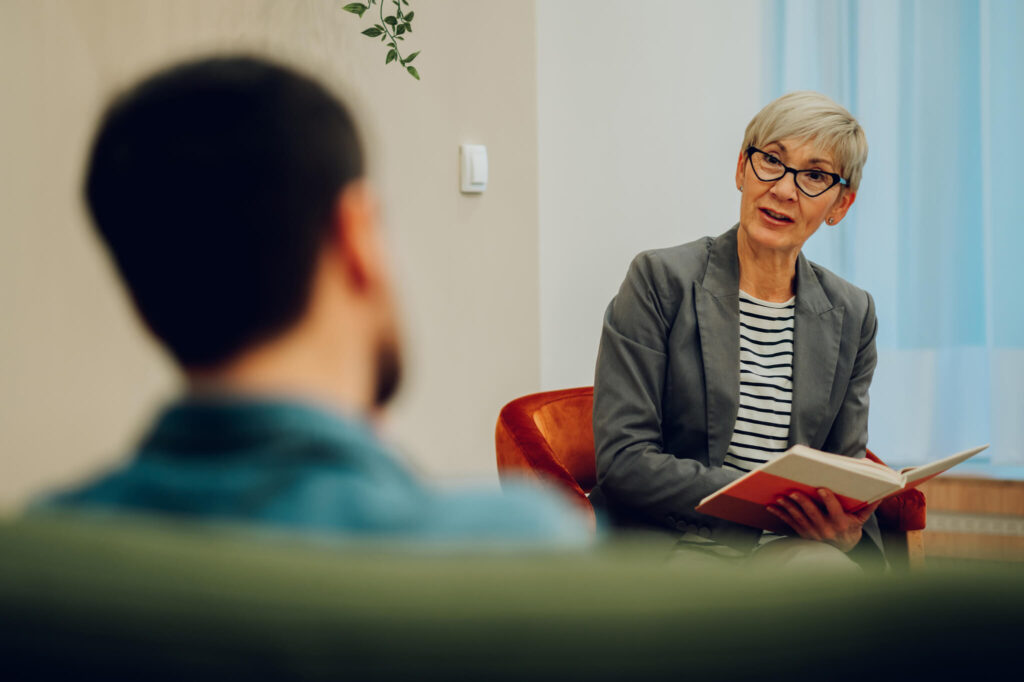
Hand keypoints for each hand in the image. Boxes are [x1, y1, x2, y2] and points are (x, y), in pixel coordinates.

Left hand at [766, 489, 880, 552]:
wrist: (841, 550)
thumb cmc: (851, 530)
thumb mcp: (861, 520)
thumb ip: (869, 506)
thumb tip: (882, 492)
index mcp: (841, 524)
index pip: (834, 511)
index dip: (828, 500)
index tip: (821, 489)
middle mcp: (826, 530)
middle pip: (813, 514)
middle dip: (803, 502)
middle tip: (794, 491)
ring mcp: (813, 533)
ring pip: (799, 519)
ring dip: (789, 508)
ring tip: (780, 497)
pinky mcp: (803, 534)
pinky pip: (790, 523)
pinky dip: (780, 514)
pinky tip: (771, 506)